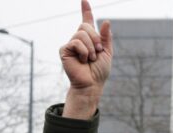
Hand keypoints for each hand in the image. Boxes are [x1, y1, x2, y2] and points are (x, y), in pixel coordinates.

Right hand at [61, 0, 112, 119]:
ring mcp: (71, 44)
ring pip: (81, 33)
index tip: (84, 0)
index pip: (87, 21)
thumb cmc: (99, 71)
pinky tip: (83, 60)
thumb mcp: (107, 52)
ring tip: (90, 59)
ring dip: (91, 47)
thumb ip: (106, 38)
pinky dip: (84, 51)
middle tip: (98, 52)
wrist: (92, 84)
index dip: (86, 10)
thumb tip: (106, 21)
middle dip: (95, 38)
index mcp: (90, 39)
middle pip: (85, 26)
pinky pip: (76, 42)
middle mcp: (79, 39)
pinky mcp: (64, 50)